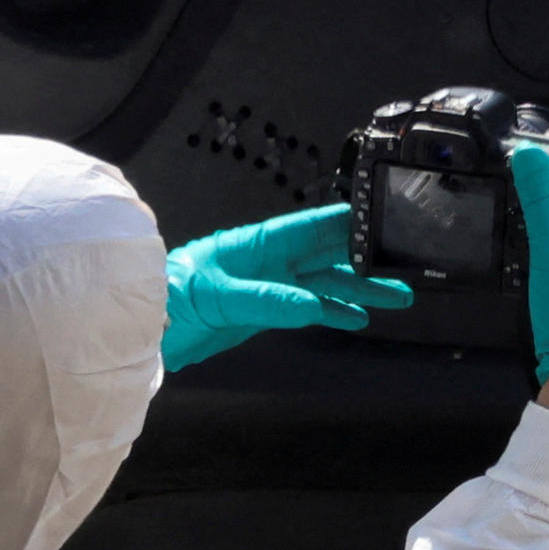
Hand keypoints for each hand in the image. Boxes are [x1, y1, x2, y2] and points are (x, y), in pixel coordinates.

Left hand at [162, 204, 409, 372]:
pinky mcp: (265, 311)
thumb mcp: (218, 296)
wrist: (144, 329)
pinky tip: (357, 320)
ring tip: (397, 297)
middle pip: (329, 255)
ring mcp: (270, 286)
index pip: (315, 226)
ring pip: (325, 284)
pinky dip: (334, 313)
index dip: (350, 222)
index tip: (385, 220)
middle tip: (404, 267)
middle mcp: (271, 260)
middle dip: (366, 260)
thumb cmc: (170, 296)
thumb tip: (310, 306)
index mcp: (261, 243)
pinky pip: (309, 309)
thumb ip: (266, 300)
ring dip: (359, 290)